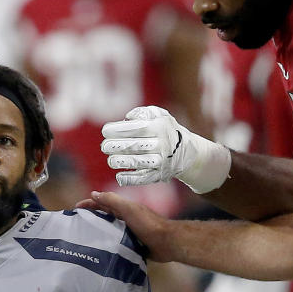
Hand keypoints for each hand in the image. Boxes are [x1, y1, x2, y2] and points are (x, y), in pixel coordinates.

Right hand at [78, 192, 178, 262]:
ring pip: (109, 231)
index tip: (75, 209)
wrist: (167, 243)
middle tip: (76, 226)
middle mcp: (125, 219)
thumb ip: (112, 201)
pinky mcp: (132, 245)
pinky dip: (108, 245)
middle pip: (104, 217)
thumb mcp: (128, 209)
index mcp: (123, 209)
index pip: (102, 203)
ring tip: (84, 240)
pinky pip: (116, 244)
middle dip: (91, 218)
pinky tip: (100, 252)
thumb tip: (94, 193)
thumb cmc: (148, 224)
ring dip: (98, 233)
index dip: (89, 204)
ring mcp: (129, 232)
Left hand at [101, 107, 229, 191]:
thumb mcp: (160, 115)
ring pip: (140, 162)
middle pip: (136, 145)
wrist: (188, 152)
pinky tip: (119, 177)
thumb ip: (144, 112)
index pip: (137, 128)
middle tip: (104, 146)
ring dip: (123, 162)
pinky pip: (145, 178)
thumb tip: (128, 117)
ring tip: (110, 161)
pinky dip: (132, 179)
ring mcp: (162, 161)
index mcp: (161, 128)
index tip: (105, 131)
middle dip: (118, 146)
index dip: (119, 130)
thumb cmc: (167, 129)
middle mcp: (163, 145)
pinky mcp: (161, 175)